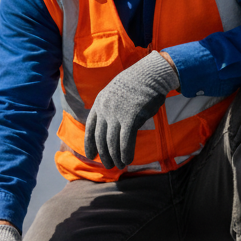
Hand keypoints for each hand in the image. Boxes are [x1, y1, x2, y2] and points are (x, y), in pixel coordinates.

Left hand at [84, 51, 179, 168]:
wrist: (150, 74)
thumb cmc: (136, 84)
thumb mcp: (115, 92)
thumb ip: (109, 107)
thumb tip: (109, 124)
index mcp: (99, 103)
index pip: (90, 128)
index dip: (89, 144)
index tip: (91, 156)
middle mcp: (105, 110)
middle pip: (101, 139)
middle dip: (104, 155)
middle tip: (108, 166)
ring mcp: (117, 114)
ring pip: (112, 142)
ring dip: (115, 157)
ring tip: (119, 165)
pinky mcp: (131, 118)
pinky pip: (126, 141)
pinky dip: (126, 153)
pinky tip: (128, 160)